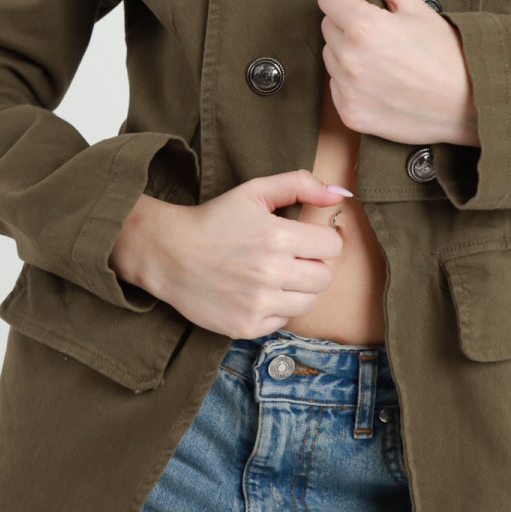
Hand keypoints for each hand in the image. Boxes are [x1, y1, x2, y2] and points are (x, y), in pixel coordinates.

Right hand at [108, 172, 349, 338]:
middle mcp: (271, 273)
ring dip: (298, 290)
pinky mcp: (247, 326)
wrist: (169, 253)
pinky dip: (276, 308)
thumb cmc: (214, 220)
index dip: (320, 240)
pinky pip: (284, 321)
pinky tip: (257, 292)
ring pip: (310, 303)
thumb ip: (300, 185)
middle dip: (311, 266)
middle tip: (288, 258)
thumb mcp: (254, 191)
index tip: (303, 239)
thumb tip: (341, 193)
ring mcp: (259, 303)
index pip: (332, 247)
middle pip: (324, 278)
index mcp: (277, 237)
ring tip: (274, 276)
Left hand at [317, 0, 478, 146]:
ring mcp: (348, 90)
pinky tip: (383, 83)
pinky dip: (352, 84)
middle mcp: (349, 59)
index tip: (369, 6)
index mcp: (364, 26)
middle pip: (329, 27)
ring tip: (387, 61)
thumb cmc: (450, 56)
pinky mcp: (351, 114)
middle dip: (350, 25)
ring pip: (331, 58)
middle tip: (385, 36)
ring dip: (349, 54)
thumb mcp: (418, 7)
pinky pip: (336, 88)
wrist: (471, 106)